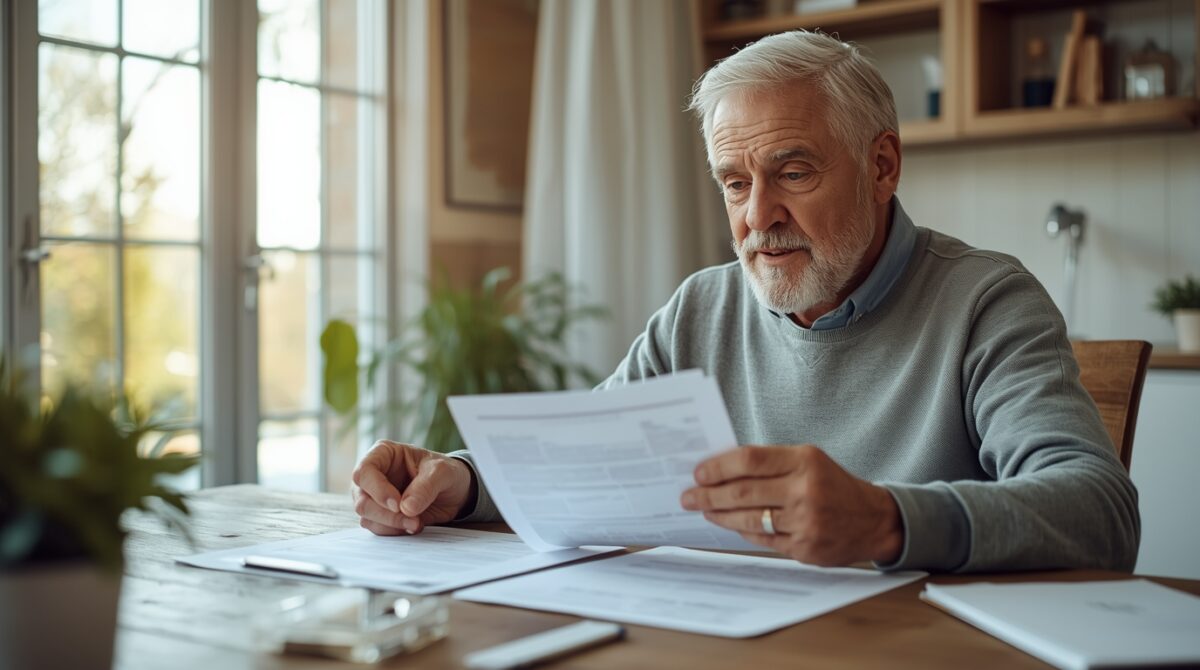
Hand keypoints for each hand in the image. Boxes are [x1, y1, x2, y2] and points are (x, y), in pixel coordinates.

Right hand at [350, 440, 476, 535]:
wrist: (455, 491)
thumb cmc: (444, 472)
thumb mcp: (442, 472)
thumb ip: (425, 487)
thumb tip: (406, 508)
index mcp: (383, 454)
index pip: (364, 472)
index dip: (377, 490)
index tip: (398, 505)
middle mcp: (373, 476)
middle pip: (362, 500)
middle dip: (386, 515)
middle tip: (413, 520)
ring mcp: (374, 497)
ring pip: (367, 517)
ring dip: (392, 525)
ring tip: (417, 524)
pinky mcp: (381, 515)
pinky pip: (377, 528)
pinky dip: (394, 531)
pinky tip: (413, 526)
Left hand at [680, 445, 902, 565]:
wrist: (874, 520)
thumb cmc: (833, 485)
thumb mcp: (809, 461)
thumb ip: (771, 463)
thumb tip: (721, 469)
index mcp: (805, 461)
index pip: (750, 460)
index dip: (719, 467)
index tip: (698, 472)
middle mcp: (805, 490)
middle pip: (744, 492)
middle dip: (709, 495)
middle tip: (688, 496)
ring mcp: (805, 521)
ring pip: (749, 519)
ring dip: (720, 515)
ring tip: (703, 510)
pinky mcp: (805, 548)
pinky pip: (762, 540)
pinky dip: (742, 532)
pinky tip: (729, 524)